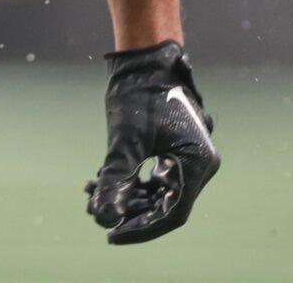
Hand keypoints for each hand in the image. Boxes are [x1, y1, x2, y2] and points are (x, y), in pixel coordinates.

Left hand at [84, 41, 219, 243]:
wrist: (146, 58)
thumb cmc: (139, 94)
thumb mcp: (124, 140)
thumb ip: (115, 180)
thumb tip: (102, 216)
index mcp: (197, 163)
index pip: (172, 214)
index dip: (141, 229)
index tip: (111, 234)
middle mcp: (200, 164)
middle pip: (166, 205)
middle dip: (129, 211)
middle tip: (95, 211)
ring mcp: (191, 156)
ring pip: (159, 192)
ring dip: (126, 195)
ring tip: (91, 193)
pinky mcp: (178, 148)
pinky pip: (157, 177)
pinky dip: (132, 181)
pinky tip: (101, 179)